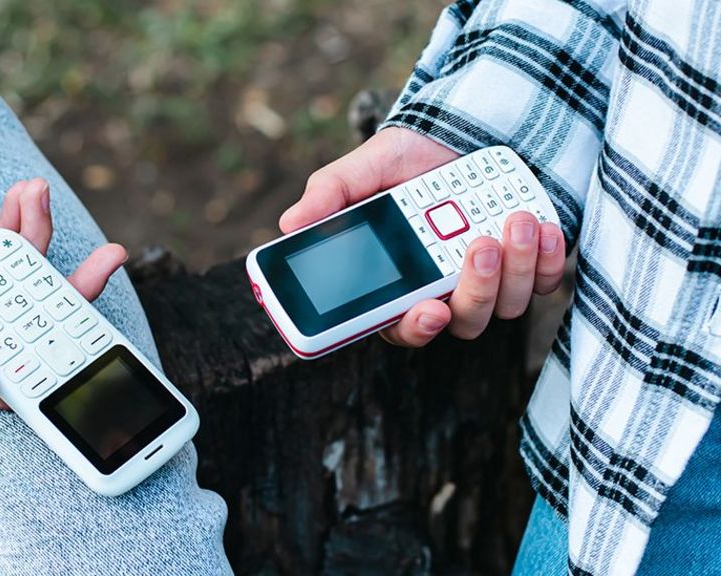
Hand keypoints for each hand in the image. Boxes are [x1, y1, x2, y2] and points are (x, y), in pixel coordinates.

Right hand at [0, 168, 124, 407]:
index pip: (8, 371)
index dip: (57, 358)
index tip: (99, 336)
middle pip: (22, 324)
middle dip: (65, 287)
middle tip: (109, 255)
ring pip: (9, 284)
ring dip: (32, 239)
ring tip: (37, 192)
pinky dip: (6, 229)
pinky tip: (20, 196)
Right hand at [280, 127, 565, 346]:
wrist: (468, 128)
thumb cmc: (410, 158)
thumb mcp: (365, 169)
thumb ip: (331, 195)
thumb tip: (289, 224)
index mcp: (401, 283)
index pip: (403, 326)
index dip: (415, 329)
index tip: (427, 311)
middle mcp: (447, 291)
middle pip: (462, 322)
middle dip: (475, 290)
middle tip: (479, 245)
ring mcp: (493, 282)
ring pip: (508, 305)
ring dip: (516, 267)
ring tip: (515, 218)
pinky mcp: (534, 266)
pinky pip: (548, 282)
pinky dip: (550, 259)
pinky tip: (542, 225)